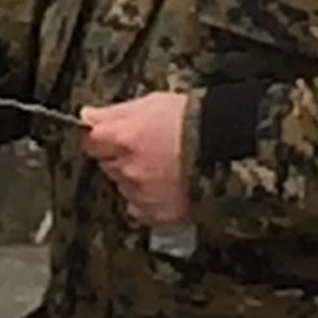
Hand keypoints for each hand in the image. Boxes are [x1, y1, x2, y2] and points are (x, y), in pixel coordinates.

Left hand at [82, 92, 189, 225]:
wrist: (232, 148)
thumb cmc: (195, 121)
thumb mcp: (152, 103)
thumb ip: (113, 113)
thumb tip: (86, 116)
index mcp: (122, 138)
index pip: (91, 141)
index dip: (101, 138)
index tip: (110, 137)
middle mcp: (127, 169)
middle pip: (108, 165)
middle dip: (121, 158)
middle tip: (149, 148)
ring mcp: (141, 195)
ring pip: (125, 186)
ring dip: (136, 179)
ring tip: (166, 166)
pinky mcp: (157, 215)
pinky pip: (141, 209)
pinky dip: (149, 200)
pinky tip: (168, 186)